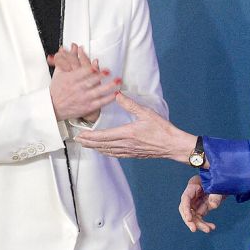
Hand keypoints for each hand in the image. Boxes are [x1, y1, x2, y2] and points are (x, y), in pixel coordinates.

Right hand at [49, 44, 119, 120]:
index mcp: (71, 79)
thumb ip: (66, 59)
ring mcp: (83, 98)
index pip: (82, 73)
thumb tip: (69, 48)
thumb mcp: (59, 73)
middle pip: (91, 81)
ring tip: (117, 81)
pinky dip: (108, 98)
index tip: (96, 64)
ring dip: (108, 86)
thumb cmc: (56, 90)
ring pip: (98, 92)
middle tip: (109, 71)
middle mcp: (78, 89)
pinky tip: (116, 94)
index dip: (89, 69)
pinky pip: (100, 102)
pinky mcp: (87, 107)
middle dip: (100, 76)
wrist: (53, 107)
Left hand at [74, 92, 194, 161]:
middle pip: (102, 145)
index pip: (103, 136)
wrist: (173, 145)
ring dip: (95, 148)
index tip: (80, 135)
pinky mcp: (134, 154)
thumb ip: (130, 104)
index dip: (90, 136)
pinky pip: (115, 154)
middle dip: (88, 143)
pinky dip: (106, 152)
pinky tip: (103, 151)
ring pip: (107, 151)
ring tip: (86, 145)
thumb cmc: (162, 129)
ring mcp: (129, 151)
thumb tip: (117, 94)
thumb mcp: (147, 113)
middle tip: (77, 140)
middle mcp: (126, 144)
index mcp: (127, 133)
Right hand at [179, 175, 222, 232]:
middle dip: (190, 220)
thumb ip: (216, 194)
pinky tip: (212, 227)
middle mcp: (192, 195)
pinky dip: (205, 223)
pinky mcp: (201, 208)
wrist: (224, 182)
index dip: (186, 209)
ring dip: (199, 224)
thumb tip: (213, 205)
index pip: (186, 198)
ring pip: (193, 216)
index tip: (189, 219)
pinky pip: (200, 218)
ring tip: (208, 229)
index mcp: (193, 185)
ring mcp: (196, 202)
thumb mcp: (218, 185)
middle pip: (187, 209)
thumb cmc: (219, 181)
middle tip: (194, 229)